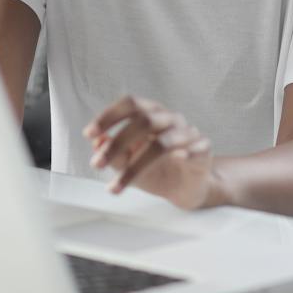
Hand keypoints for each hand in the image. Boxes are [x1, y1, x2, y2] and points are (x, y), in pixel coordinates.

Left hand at [84, 95, 215, 209]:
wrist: (187, 188)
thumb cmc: (156, 170)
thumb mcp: (129, 164)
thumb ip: (114, 153)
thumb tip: (97, 143)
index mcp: (152, 114)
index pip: (131, 104)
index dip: (109, 116)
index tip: (88, 133)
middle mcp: (171, 119)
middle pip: (145, 120)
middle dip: (118, 143)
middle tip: (98, 164)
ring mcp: (189, 133)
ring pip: (162, 143)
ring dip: (135, 165)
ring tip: (117, 186)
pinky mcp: (204, 151)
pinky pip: (196, 149)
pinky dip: (184, 154)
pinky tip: (175, 161)